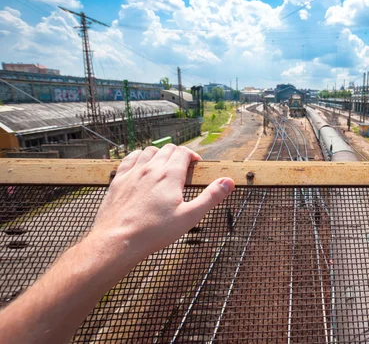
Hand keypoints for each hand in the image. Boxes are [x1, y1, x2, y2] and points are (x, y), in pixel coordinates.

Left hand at [91, 144, 233, 262]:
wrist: (117, 241)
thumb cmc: (154, 232)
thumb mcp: (189, 217)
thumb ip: (210, 197)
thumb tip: (228, 181)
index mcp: (170, 175)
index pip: (183, 152)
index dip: (192, 156)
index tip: (196, 165)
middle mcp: (151, 168)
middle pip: (167, 149)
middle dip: (178, 154)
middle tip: (183, 167)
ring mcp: (133, 172)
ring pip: (149, 151)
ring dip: (160, 154)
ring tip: (164, 166)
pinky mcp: (118, 180)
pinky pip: (130, 158)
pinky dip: (139, 157)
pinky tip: (142, 165)